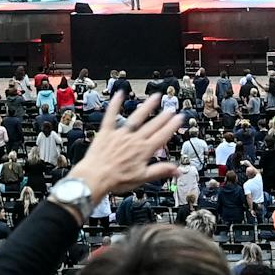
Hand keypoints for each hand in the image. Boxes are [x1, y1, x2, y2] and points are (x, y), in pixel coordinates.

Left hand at [64, 95, 182, 199]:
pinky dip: (115, 104)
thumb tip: (177, 170)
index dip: (172, 126)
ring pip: (136, 118)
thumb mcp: (142, 178)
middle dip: (163, 116)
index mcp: (143, 150)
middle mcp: (134, 139)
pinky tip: (119, 94)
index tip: (179, 118)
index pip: (162, 136)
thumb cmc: (116, 180)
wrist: (95, 177)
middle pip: (152, 125)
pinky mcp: (106, 132)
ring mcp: (120, 134)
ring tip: (155, 97)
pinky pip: (111, 115)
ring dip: (147, 107)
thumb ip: (160, 171)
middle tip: (171, 108)